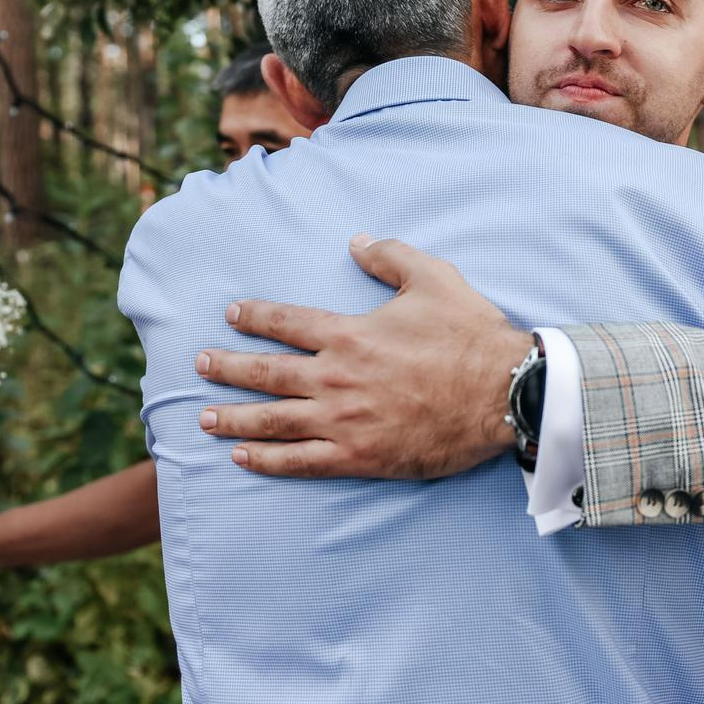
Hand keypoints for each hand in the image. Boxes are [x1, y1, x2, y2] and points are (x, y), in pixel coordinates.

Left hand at [195, 235, 535, 480]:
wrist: (503, 393)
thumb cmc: (470, 335)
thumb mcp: (433, 278)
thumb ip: (389, 256)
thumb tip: (356, 241)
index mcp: (349, 334)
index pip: (286, 323)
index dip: (254, 317)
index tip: (231, 315)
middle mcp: (336, 378)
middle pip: (265, 373)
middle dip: (227, 368)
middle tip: (199, 366)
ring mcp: (344, 422)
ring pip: (273, 421)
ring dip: (235, 419)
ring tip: (205, 419)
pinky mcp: (360, 457)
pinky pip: (301, 462)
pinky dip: (268, 461)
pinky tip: (244, 459)